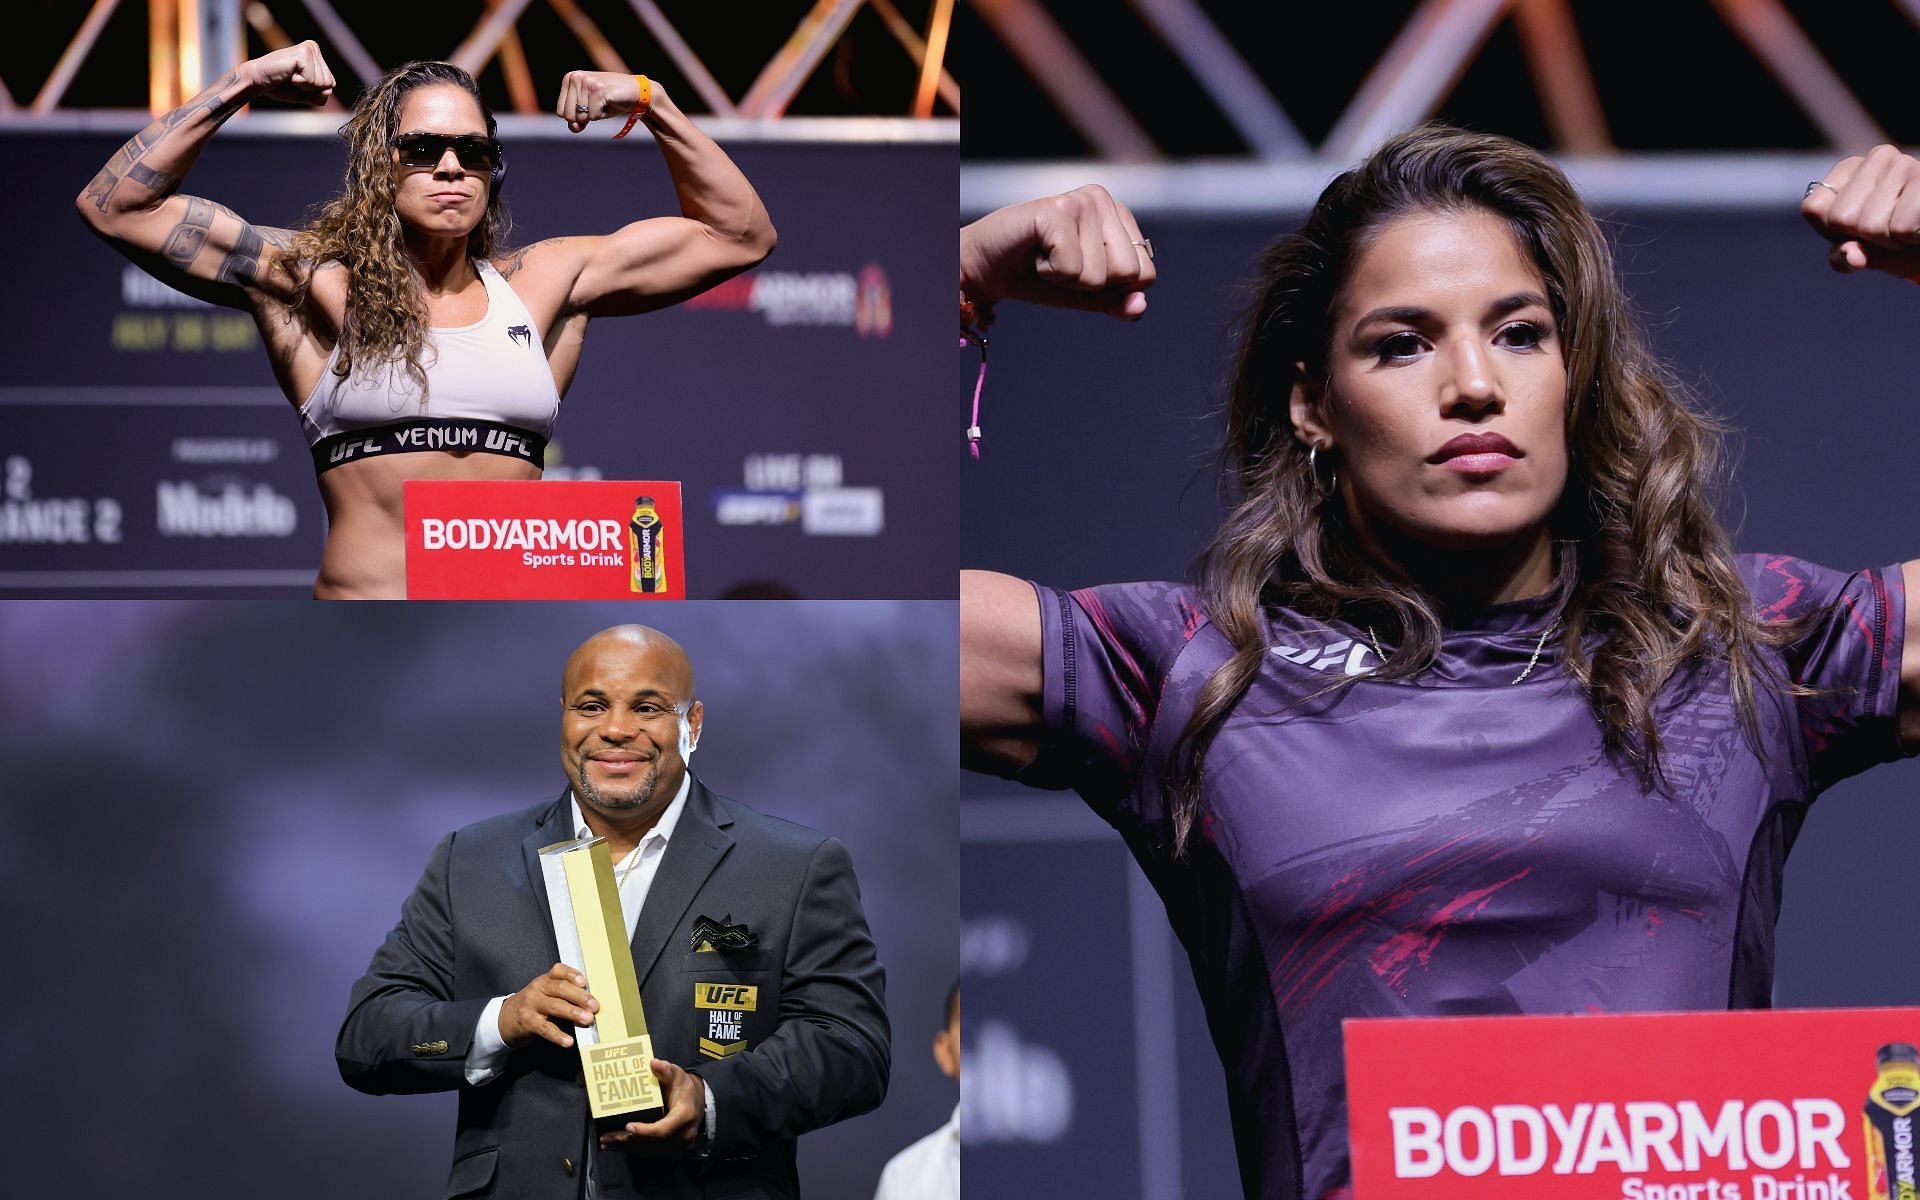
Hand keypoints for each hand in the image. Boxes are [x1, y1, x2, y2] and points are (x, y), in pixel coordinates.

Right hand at [243, 41, 335, 105]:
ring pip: (322, 83)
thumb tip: (329, 90)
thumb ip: (320, 95)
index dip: (314, 91)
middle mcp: (314, 48)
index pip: (331, 84)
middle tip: (292, 79)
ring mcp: (309, 49)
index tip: (296, 82)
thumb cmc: (279, 86)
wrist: (257, 81)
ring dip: (304, 86)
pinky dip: (300, 83)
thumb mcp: (305, 94)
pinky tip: (288, 74)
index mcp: (316, 56)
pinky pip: (312, 81)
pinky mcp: (303, 53)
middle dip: (310, 89)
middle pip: (328, 83)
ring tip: (289, 76)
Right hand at [498, 963, 598, 1048]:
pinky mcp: (528, 1022)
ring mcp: (531, 1005)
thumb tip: (591, 1002)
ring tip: (587, 1019)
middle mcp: (538, 989)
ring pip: (555, 1006)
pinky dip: (558, 1035)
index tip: (583, 981)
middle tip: (594, 1005)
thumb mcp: (545, 992)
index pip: (558, 971)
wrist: (506, 1018)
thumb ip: (565, 993)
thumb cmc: (534, 1004)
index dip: (572, 974)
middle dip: (579, 996)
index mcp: (545, 979)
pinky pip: (545, 1028)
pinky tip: (568, 1041)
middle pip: (560, 988)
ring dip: (573, 1013)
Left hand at [555, 71, 658, 133]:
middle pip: (568, 116)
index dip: (576, 117)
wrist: (636, 94)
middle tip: (598, 105)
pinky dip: (602, 115)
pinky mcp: (598, 90)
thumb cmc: (611, 101)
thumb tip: (574, 127)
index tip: (590, 106)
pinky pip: (593, 116)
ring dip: (595, 115)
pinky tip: (610, 103)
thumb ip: (577, 121)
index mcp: (570, 78)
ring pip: (581, 116)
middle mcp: (576, 77)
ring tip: (605, 103)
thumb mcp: (589, 111)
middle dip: (585, 117)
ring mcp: (587, 82)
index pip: (561, 112)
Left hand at [598, 1059, 705, 1157]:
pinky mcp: (671, 1152)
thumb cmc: (684, 1089)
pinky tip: (616, 1146)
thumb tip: (654, 1063)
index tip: (628, 1126)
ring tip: (606, 1143)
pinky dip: (633, 1149)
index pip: (664, 1129)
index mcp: (685, 1115)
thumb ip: (666, 1070)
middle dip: (627, 1141)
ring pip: (649, 1151)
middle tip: (606, 1138)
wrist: (697, 1104)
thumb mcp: (678, 1076)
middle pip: (652, 1143)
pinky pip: (650, 1153)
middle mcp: (683, 1135)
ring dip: (626, 1147)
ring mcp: (678, 1147)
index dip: (646, 1131)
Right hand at [960, 185, 1155, 320]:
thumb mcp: (1085, 295)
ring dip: (1067, 279)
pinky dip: (1049, 273)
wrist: (986, 268)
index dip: (1111, 288)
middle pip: (1128, 274)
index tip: (1079, 271)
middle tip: (1060, 265)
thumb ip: (1117, 302)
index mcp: (1118, 216)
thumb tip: (1140, 306)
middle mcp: (1103, 200)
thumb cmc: (1036, 276)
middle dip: (1091, 284)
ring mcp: (1082, 201)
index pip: (1145, 275)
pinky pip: (1072, 269)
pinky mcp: (1057, 209)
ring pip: (1100, 274)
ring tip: (1046, 257)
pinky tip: (1036, 253)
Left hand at [1802, 144, 1919, 282]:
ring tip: (1909, 226)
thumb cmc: (1902, 243)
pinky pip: (1901, 228)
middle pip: (1841, 218)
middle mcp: (1878, 157)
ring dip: (1892, 241)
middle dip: (1865, 238)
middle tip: (1890, 230)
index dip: (1834, 232)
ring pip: (1871, 226)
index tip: (1859, 230)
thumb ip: (1844, 257)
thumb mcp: (1865, 253)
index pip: (1814, 208)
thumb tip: (1851, 256)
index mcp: (1849, 168)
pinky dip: (1911, 239)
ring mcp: (1905, 163)